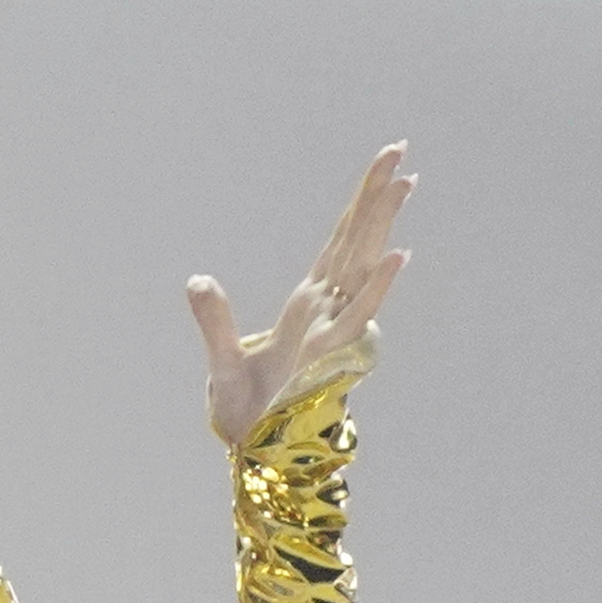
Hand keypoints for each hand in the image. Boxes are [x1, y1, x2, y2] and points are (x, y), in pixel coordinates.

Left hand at [188, 143, 413, 445]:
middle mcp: (327, 307)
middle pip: (356, 239)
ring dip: (382, 224)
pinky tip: (396, 255)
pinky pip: (356, 312)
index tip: (385, 161)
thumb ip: (213, 320)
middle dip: (377, 195)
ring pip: (362, 264)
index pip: (340, 239)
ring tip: (405, 182)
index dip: (361, 202)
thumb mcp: (223, 360)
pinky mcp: (327, 351)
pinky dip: (376, 285)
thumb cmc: (246, 411)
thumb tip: (196, 281)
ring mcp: (331, 327)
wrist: (252, 453)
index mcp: (310, 302)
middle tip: (399, 149)